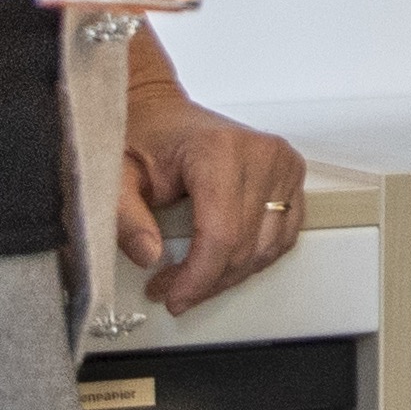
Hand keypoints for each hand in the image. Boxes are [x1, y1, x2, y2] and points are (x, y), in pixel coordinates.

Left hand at [123, 91, 312, 311]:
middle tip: (173, 291)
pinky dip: (255, 258)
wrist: (164, 112)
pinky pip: (284, 235)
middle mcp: (261, 153)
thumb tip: (149, 256)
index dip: (198, 277)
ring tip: (193, 279)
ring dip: (230, 275)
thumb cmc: (146, 137)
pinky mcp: (292, 173)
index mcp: (220, 149)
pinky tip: (224, 263)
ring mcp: (282, 163)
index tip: (173, 297)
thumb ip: (126, 217)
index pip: (220, 234)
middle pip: (244, 246)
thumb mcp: (118, 175)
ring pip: (266, 248)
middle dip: (207, 281)